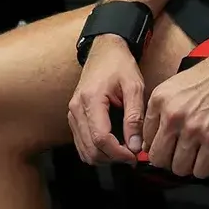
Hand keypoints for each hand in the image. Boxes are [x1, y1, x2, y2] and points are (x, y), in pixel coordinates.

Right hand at [68, 35, 143, 164]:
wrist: (105, 50)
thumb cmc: (120, 65)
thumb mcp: (134, 87)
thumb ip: (134, 117)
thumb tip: (135, 145)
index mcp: (91, 100)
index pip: (101, 138)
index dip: (118, 153)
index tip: (134, 156)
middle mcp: (76, 109)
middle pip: (90, 149)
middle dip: (112, 158)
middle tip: (132, 156)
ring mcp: (72, 114)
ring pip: (84, 151)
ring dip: (105, 157)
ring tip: (125, 151)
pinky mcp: (74, 117)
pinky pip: (82, 144)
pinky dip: (97, 150)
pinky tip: (114, 145)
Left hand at [144, 40, 208, 178]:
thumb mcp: (175, 86)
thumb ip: (160, 111)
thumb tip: (151, 141)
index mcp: (160, 100)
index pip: (145, 139)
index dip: (157, 145)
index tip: (167, 147)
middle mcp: (173, 115)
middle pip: (159, 159)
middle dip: (169, 160)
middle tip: (181, 155)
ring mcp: (193, 129)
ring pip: (179, 168)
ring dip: (189, 166)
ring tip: (197, 156)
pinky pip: (201, 170)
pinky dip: (205, 168)